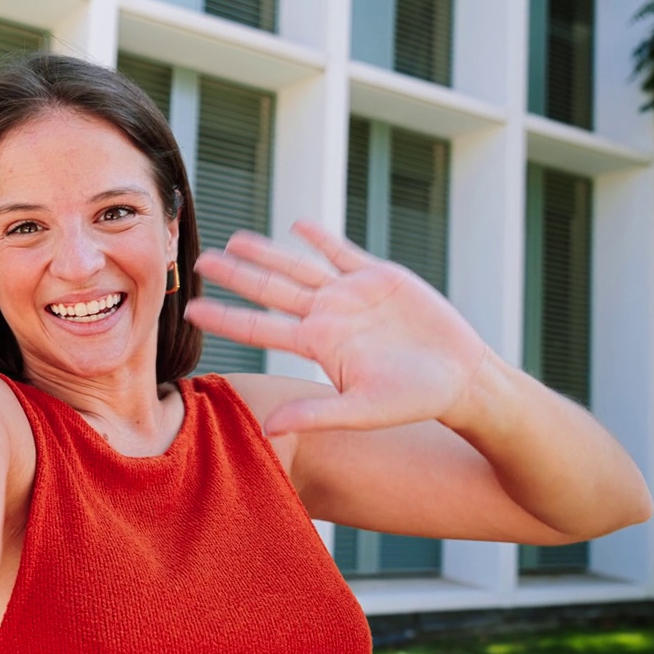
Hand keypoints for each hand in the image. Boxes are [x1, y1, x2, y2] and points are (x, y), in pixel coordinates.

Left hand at [184, 220, 490, 435]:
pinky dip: (322, 238)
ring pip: (299, 267)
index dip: (226, 317)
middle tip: (200, 262)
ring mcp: (351, 294)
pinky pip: (343, 253)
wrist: (461, 379)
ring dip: (268, 253)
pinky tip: (298, 225)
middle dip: (236, 275)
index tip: (192, 309)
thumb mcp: (362, 410)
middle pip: (270, 290)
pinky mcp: (380, 276)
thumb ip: (315, 413)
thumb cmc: (413, 400)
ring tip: (235, 240)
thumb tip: (268, 428)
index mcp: (318, 344)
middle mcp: (327, 316)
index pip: (260, 327)